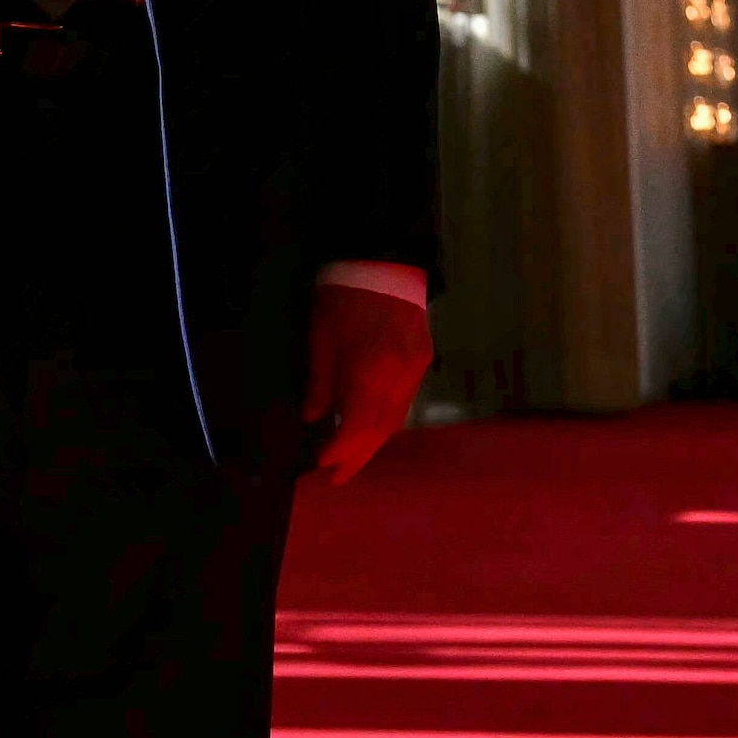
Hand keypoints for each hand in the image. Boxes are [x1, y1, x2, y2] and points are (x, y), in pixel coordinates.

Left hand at [304, 278, 433, 480]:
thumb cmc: (342, 296)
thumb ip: (319, 382)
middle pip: (380, 430)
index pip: (356, 427)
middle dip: (358, 456)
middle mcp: (398, 377)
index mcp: (368, 371)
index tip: (322, 463)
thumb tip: (314, 418)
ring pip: (396, 418)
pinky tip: (371, 428)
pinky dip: (387, 419)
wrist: (381, 259)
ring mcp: (415, 369)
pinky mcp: (423, 359)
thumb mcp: (320, 338)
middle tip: (338, 478)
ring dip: (374, 442)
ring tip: (352, 459)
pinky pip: (405, 400)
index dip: (340, 450)